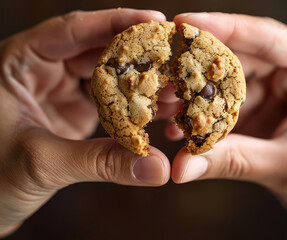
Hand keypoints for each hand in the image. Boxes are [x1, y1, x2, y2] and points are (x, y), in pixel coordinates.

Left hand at [0, 9, 170, 236]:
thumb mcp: (41, 163)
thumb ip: (100, 162)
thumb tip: (157, 167)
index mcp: (20, 63)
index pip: (72, 30)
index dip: (115, 22)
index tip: (155, 20)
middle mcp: (42, 71)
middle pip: (96, 49)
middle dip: (136, 53)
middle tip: (173, 55)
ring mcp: (61, 92)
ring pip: (106, 75)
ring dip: (139, 81)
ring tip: (172, 86)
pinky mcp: (75, 113)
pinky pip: (109, 101)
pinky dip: (132, 105)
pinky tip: (155, 109)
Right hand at [170, 13, 286, 230]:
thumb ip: (238, 162)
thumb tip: (183, 166)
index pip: (267, 37)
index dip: (225, 27)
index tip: (184, 23)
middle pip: (238, 59)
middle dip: (197, 68)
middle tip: (162, 74)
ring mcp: (272, 96)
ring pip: (225, 88)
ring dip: (193, 98)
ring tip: (164, 109)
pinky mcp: (257, 116)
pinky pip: (223, 113)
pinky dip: (200, 122)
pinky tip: (180, 132)